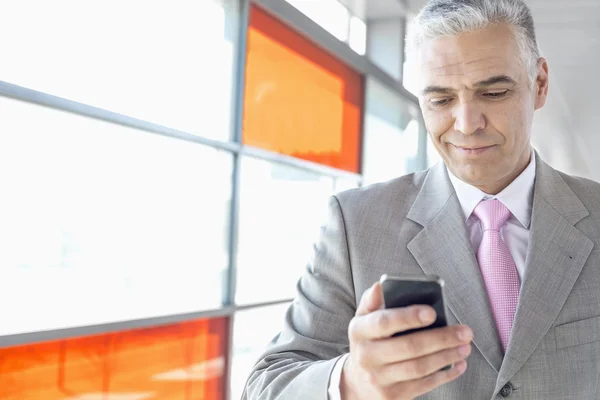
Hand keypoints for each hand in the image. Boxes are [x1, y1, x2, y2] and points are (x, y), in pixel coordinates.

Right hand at [340, 282, 472, 399]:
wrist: (358, 382)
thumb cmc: (369, 342)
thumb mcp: (364, 319)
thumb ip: (372, 301)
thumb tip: (380, 286)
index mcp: (359, 331)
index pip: (384, 322)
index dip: (408, 317)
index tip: (432, 312)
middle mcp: (366, 356)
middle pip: (409, 347)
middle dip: (441, 338)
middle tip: (464, 332)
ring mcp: (379, 379)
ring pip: (419, 367)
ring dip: (447, 356)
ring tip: (465, 346)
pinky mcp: (392, 395)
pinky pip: (424, 385)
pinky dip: (445, 374)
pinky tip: (458, 364)